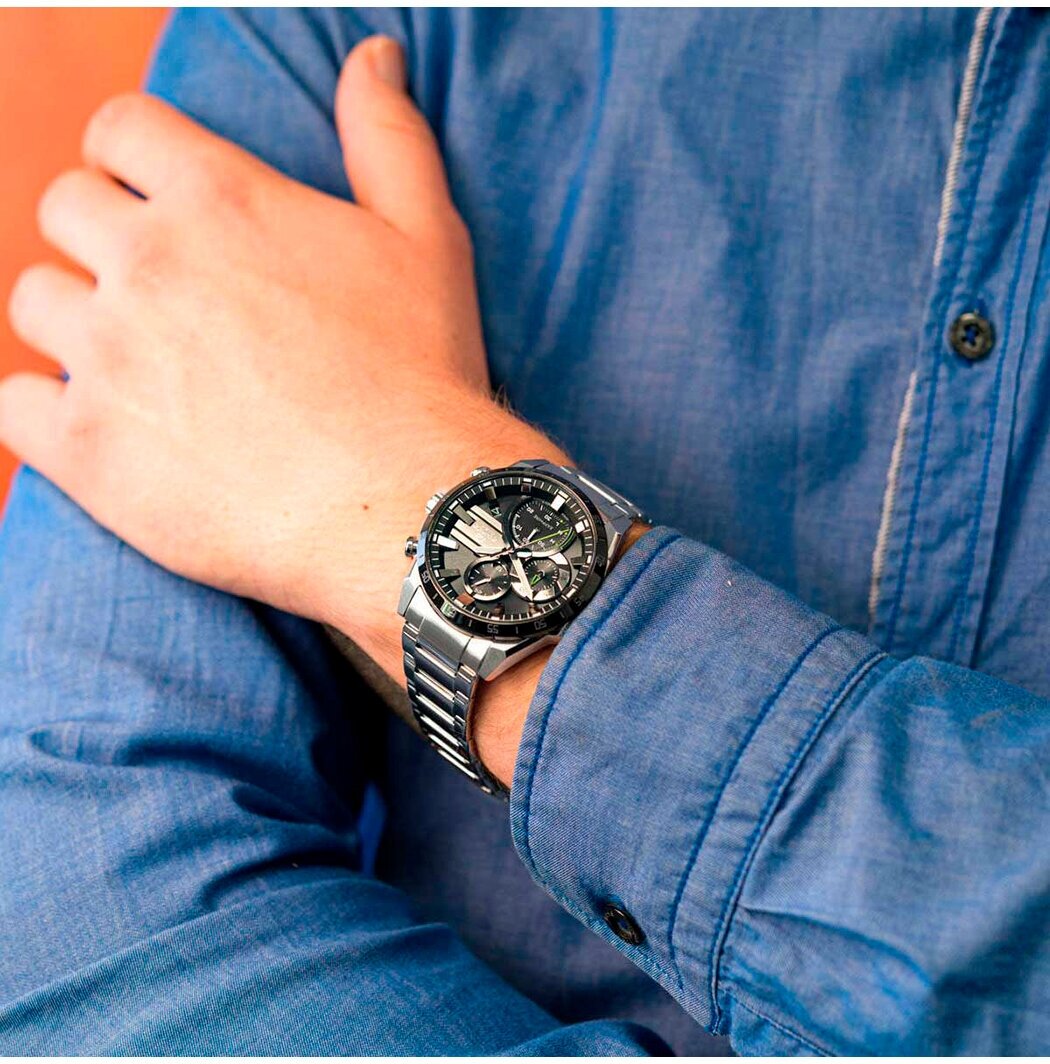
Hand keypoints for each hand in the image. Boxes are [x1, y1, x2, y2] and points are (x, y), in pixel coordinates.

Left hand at [1, 36, 564, 694]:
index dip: (135, 158)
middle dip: (102, 236)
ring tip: (137, 361)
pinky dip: (46, 409)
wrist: (403, 504)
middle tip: (161, 291)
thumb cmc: (422, 373)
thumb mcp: (426, 239)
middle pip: (64, 207)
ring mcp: (109, 356)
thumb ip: (387, 137)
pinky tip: (105, 423)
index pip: (120, 129)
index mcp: (218, 197)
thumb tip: (374, 56)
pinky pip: (14, 405)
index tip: (160, 198)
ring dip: (77, 320)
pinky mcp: (88, 450)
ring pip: (36, 302)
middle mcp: (147, 262)